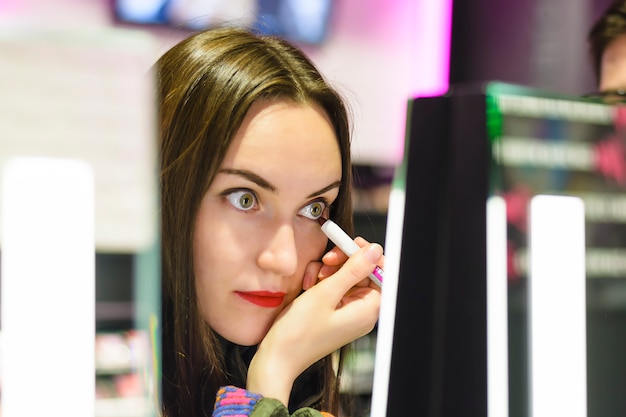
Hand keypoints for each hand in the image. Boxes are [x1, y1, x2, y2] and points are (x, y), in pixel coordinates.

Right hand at [246, 240, 382, 404]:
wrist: (277, 358)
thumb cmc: (299, 333)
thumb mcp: (325, 294)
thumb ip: (352, 269)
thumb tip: (374, 251)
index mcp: (368, 310)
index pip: (382, 273)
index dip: (367, 256)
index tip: (350, 244)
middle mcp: (362, 312)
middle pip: (363, 273)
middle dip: (343, 263)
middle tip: (326, 260)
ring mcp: (347, 312)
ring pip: (345, 277)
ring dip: (328, 272)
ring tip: (311, 280)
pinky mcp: (333, 312)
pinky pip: (334, 288)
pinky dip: (321, 282)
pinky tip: (308, 286)